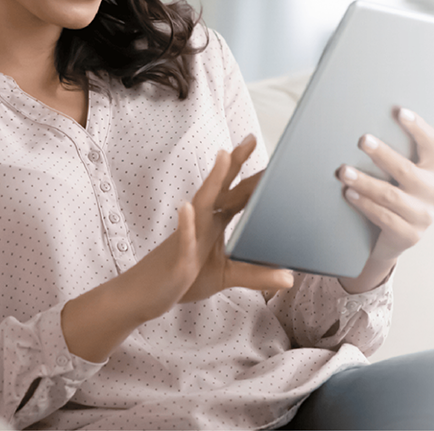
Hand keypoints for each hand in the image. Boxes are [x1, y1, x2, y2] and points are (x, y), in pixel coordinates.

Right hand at [178, 135, 294, 302]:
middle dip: (234, 163)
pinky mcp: (178, 256)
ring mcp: (188, 235)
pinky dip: (185, 223)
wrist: (143, 295)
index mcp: (214, 222)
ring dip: (213, 180)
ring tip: (224, 156)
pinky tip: (186, 208)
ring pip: (202, 203)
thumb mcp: (226, 276)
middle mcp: (201, 221)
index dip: (253, 176)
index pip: (236, 193)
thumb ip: (256, 274)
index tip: (271, 157)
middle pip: (221, 188)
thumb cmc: (184, 278)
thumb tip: (290, 278)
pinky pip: (183, 238)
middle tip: (250, 139)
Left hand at [336, 108, 433, 291]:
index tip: (399, 111)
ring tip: (343, 171)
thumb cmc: (400, 188)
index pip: (432, 143)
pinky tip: (349, 194)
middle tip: (362, 140)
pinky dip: (365, 205)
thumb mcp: (411, 164)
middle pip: (406, 170)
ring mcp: (423, 216)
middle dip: (382, 154)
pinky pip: (384, 218)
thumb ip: (422, 139)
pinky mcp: (409, 236)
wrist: (393, 235)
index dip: (418, 127)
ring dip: (365, 182)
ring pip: (391, 196)